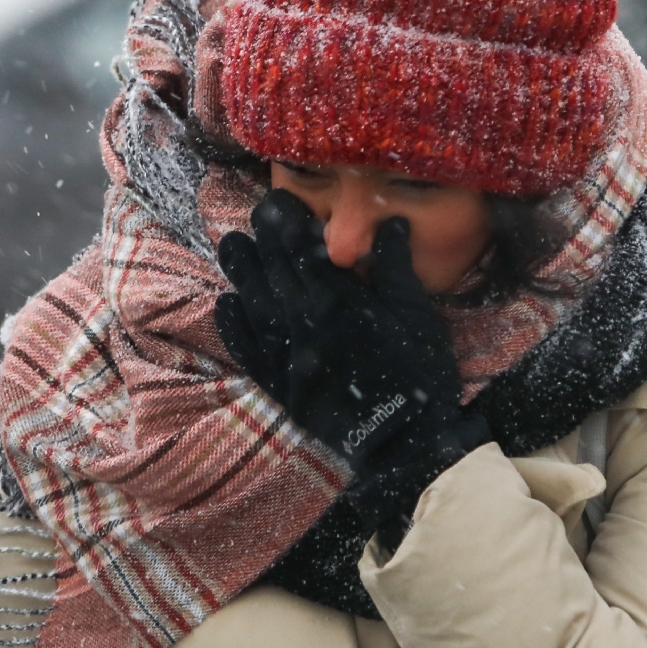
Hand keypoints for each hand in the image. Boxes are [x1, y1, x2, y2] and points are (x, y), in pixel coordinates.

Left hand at [215, 191, 488, 475]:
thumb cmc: (421, 377)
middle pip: (277, 272)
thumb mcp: (419, 317)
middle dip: (264, 239)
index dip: (290, 223)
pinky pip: (249, 351)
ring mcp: (288, 357)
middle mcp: (306, 324)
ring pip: (256, 305)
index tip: (280, 201)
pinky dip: (235, 326)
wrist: (406, 447)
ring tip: (230, 244)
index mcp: (341, 302)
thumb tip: (389, 224)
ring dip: (242, 272)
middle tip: (255, 214)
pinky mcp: (281, 387)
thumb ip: (396, 269)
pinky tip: (225, 304)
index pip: (306, 251)